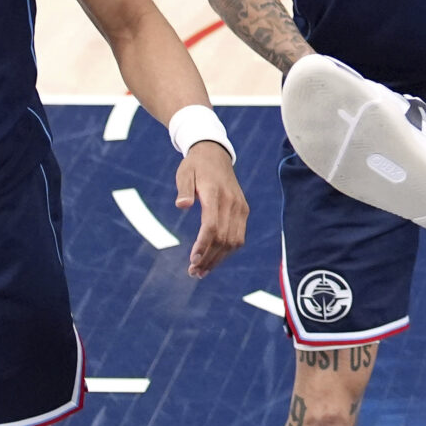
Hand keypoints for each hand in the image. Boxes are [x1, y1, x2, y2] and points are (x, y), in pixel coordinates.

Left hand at [173, 141, 248, 276]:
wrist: (215, 153)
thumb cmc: (195, 165)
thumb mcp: (184, 172)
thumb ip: (183, 189)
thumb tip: (182, 205)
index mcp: (216, 194)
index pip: (212, 226)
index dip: (203, 245)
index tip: (192, 260)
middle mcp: (232, 203)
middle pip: (223, 238)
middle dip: (209, 258)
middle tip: (193, 272)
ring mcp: (240, 207)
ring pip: (234, 241)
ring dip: (219, 259)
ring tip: (202, 271)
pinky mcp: (243, 210)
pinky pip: (238, 236)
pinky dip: (227, 251)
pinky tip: (214, 259)